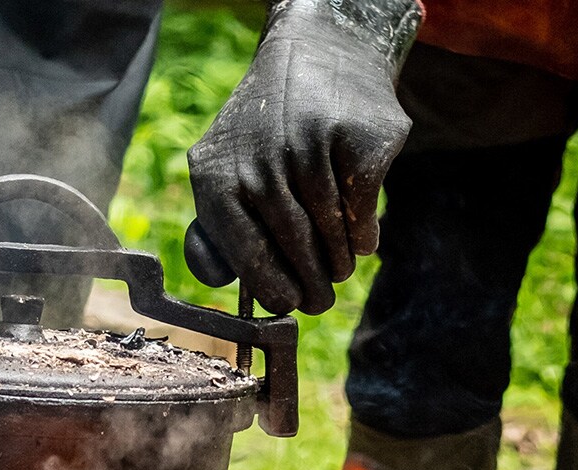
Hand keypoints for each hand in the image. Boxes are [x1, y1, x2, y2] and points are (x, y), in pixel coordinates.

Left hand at [187, 0, 419, 314]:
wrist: (319, 56)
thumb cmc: (265, 139)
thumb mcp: (224, 174)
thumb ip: (214, 231)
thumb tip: (218, 281)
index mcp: (216, 176)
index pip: (244, 251)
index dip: (271, 287)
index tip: (288, 305)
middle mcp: (260, 158)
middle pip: (293, 246)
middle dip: (311, 285)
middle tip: (321, 303)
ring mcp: (311, 144)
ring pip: (330, 233)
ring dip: (338, 263)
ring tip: (339, 271)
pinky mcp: (358, 138)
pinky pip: (362, 211)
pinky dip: (363, 236)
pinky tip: (360, 241)